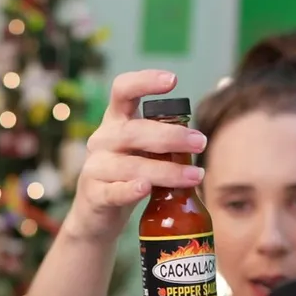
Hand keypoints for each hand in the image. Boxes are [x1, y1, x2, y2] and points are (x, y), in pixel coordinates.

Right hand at [67, 70, 209, 241]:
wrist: (95, 214)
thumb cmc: (126, 176)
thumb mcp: (139, 151)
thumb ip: (160, 141)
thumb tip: (200, 137)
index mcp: (115, 121)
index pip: (122, 91)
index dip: (144, 81)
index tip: (173, 81)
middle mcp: (102, 140)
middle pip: (134, 131)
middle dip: (172, 136)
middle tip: (200, 143)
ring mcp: (96, 168)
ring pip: (132, 165)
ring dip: (167, 170)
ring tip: (195, 176)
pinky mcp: (94, 195)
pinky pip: (114, 191)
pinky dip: (130, 190)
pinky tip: (146, 188)